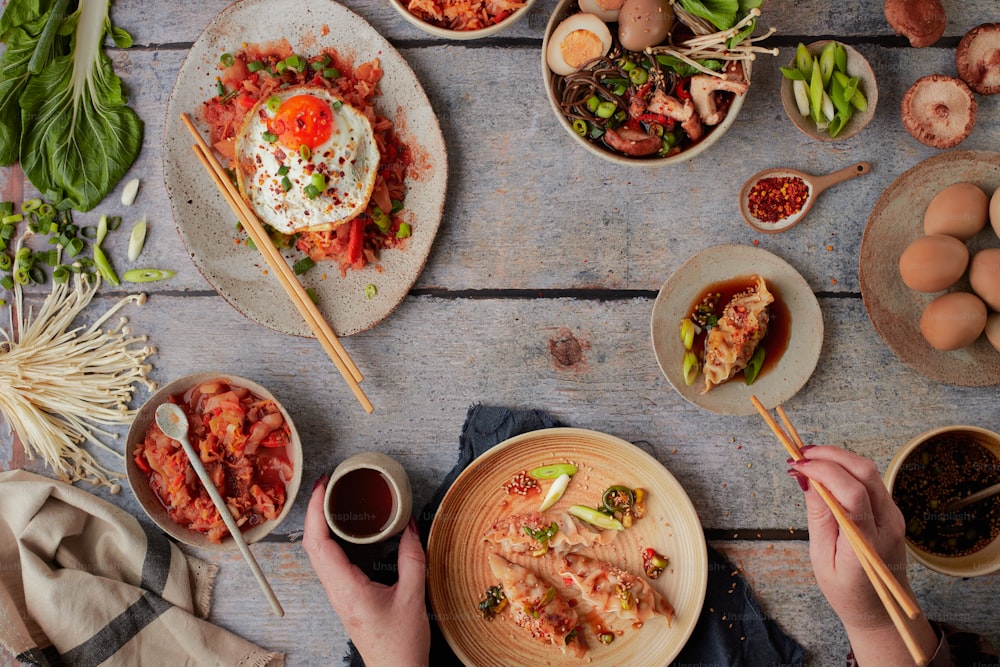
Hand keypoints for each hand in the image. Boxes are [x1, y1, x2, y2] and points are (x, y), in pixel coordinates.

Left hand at [302, 476, 429, 666]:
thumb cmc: (400, 644)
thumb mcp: (413, 596)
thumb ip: (412, 558)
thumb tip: (411, 526)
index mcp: (346, 588)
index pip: (318, 542)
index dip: (316, 510)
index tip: (324, 486)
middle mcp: (335, 589)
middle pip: (312, 543)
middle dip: (316, 509)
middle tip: (330, 484)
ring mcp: (338, 593)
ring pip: (318, 552)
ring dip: (321, 523)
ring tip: (335, 499)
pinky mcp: (345, 595)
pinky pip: (330, 560)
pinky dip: (332, 538)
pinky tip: (346, 527)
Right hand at [791, 446, 937, 664]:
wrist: (881, 610)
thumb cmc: (846, 591)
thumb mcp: (822, 557)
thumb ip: (818, 516)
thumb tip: (806, 479)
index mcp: (868, 542)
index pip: (851, 493)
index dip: (823, 471)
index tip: (797, 465)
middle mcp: (888, 524)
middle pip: (866, 472)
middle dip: (831, 455)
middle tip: (801, 454)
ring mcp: (894, 516)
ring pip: (869, 471)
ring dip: (838, 458)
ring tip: (809, 459)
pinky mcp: (891, 511)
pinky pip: (870, 480)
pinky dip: (846, 469)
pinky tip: (825, 471)